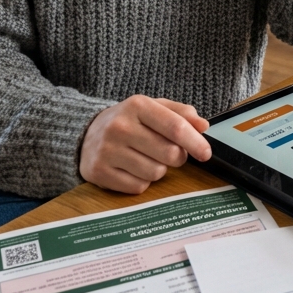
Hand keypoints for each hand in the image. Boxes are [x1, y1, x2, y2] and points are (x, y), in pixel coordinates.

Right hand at [79, 96, 210, 194]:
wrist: (86, 133)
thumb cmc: (129, 120)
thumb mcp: (153, 108)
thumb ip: (181, 113)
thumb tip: (203, 126)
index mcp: (137, 105)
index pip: (175, 126)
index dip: (196, 142)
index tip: (206, 153)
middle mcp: (120, 126)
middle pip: (169, 153)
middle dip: (178, 157)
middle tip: (170, 153)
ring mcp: (107, 150)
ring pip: (155, 173)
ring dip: (159, 170)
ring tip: (146, 158)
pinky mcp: (98, 172)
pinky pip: (138, 187)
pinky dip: (141, 181)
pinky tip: (132, 169)